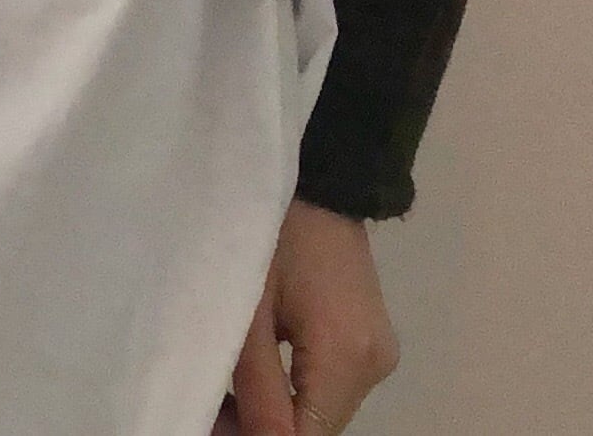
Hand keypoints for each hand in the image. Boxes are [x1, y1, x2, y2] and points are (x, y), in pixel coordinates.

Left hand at [219, 198, 400, 434]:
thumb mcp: (250, 309)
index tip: (212, 419)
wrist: (321, 181)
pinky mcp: (373, 343)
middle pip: (318, 428)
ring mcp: (379, 355)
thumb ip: (258, 389)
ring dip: (281, 411)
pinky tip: (263, 371)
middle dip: (266, 427)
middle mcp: (374, 366)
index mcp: (346, 358)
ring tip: (229, 388)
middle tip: (213, 402)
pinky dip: (299, 390)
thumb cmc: (272, 232)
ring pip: (324, 411)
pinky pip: (333, 387)